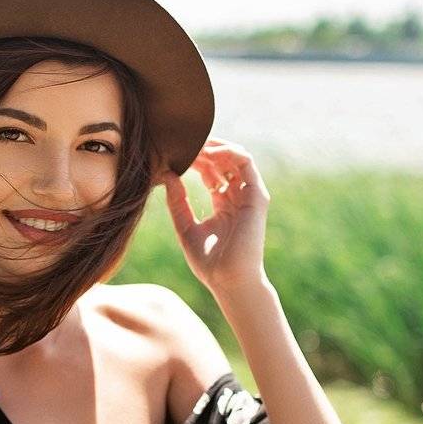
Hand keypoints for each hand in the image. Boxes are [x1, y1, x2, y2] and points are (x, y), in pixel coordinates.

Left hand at [156, 137, 271, 294]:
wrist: (229, 280)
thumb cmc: (209, 262)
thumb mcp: (185, 227)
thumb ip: (177, 201)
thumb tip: (166, 175)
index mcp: (224, 205)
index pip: (212, 172)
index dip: (194, 160)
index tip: (174, 154)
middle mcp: (238, 197)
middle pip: (223, 162)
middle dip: (203, 149)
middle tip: (182, 143)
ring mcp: (249, 195)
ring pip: (235, 157)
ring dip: (214, 147)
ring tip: (194, 145)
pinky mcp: (256, 196)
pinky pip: (246, 162)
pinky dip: (228, 152)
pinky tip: (208, 153)